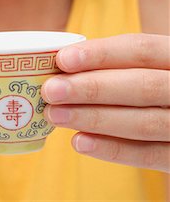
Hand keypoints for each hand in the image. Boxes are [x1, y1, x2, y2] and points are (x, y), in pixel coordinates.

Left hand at [41, 34, 169, 171]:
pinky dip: (113, 149)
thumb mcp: (148, 63)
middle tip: (51, 90)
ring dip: (94, 119)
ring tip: (55, 115)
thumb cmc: (155, 80)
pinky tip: (79, 142)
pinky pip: (149, 155)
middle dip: (91, 88)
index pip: (141, 49)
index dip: (101, 53)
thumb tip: (62, 64)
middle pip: (141, 86)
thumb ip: (117, 62)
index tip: (63, 59)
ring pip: (143, 123)